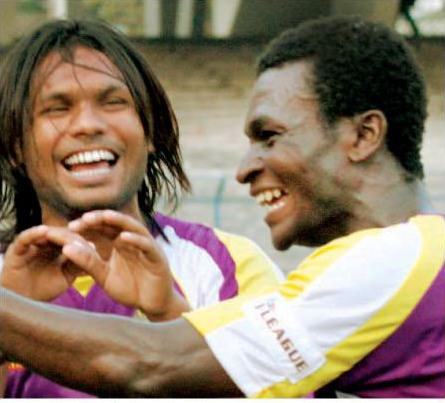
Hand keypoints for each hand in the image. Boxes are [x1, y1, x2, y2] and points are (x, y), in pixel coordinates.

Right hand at [0, 226, 83, 300]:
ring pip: (45, 233)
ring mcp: (33, 244)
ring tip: (64, 233)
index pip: (72, 240)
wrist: (24, 301)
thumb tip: (92, 247)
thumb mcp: (66, 277)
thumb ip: (77, 264)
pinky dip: (34, 233)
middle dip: (70, 236)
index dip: (81, 241)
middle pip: (60, 234)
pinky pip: (26, 237)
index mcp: (60, 249)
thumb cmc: (46, 288)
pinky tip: (44, 230)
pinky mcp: (18, 247)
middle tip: (79, 237)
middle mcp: (47, 243)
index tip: (91, 245)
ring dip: (55, 232)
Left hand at [64, 210, 189, 320]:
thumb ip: (89, 263)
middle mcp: (133, 240)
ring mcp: (146, 246)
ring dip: (120, 221)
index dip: (87, 225)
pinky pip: (146, 245)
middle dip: (100, 219)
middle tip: (83, 219)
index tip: (70, 227)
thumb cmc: (130, 288)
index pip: (103, 228)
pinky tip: (123, 237)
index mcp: (119, 243)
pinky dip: (136, 239)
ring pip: (133, 228)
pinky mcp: (157, 256)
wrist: (152, 304)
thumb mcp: (104, 276)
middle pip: (116, 223)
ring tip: (105, 216)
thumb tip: (66, 248)